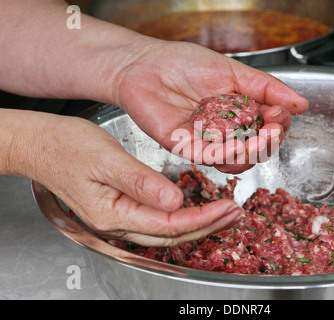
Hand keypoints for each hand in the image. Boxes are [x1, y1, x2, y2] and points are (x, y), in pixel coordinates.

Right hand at [2, 110, 242, 246]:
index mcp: (115, 214)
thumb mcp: (106, 160)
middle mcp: (118, 223)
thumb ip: (140, 183)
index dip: (202, 218)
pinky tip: (195, 206)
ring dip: (199, 222)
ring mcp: (119, 217)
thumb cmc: (66, 147)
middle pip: (173, 233)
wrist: (39, 144)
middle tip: (236, 213)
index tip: (228, 206)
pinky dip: (182, 214)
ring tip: (224, 212)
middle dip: (208, 225)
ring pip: (167, 228)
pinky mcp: (121, 206)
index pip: (170, 224)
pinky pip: (158, 218)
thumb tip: (175, 202)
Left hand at [112, 40, 308, 173]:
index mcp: (240, 114)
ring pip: (237, 160)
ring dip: (254, 152)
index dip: (279, 126)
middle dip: (271, 141)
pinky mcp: (186, 147)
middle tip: (274, 126)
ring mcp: (206, 142)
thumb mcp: (233, 71)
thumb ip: (265, 88)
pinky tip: (239, 143)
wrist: (145, 64)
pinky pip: (211, 157)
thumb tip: (300, 104)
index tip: (281, 113)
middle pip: (257, 149)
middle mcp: (225, 132)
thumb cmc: (184, 64)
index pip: (268, 129)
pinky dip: (228, 153)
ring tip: (262, 137)